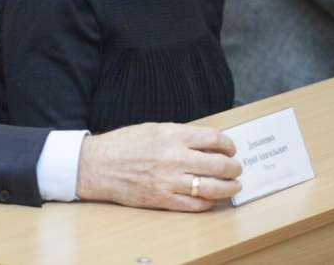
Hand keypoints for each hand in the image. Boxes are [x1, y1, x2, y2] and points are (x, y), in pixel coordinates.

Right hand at [76, 123, 241, 211]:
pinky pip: (195, 205)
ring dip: (228, 187)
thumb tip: (208, 144)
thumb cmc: (123, 144)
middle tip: (236, 169)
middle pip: (218, 164)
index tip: (230, 149)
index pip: (213, 139)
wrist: (97, 165)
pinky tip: (211, 198)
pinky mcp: (162, 199)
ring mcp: (168, 181)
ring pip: (211, 187)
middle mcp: (173, 157)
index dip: (228, 145)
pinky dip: (208, 202)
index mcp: (171, 135)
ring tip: (233, 186)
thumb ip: (180, 135)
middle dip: (233, 168)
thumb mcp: (153, 129)